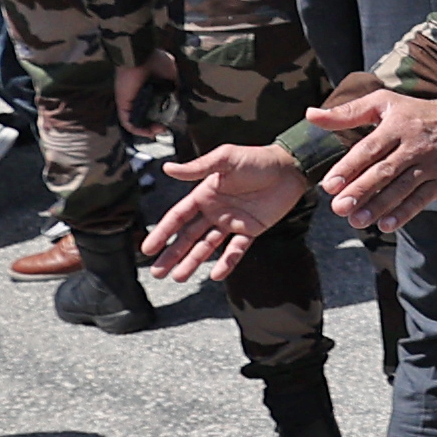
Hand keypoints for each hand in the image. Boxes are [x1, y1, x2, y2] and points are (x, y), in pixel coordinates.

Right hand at [147, 144, 313, 280]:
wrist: (290, 167)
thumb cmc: (257, 159)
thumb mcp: (225, 159)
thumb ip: (198, 168)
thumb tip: (167, 168)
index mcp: (204, 195)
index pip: (178, 218)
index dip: (162, 233)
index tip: (147, 250)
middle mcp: (214, 211)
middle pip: (188, 237)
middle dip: (172, 255)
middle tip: (157, 273)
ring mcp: (232, 222)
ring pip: (207, 246)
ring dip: (192, 262)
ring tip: (178, 278)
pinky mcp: (251, 230)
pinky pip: (237, 249)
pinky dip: (227, 262)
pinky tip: (216, 275)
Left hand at [316, 90, 436, 231]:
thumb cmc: (416, 113)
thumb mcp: (384, 103)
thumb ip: (347, 112)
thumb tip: (310, 115)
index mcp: (397, 126)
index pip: (370, 149)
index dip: (349, 167)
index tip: (329, 185)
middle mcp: (415, 146)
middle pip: (385, 171)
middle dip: (361, 191)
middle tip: (338, 208)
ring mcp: (431, 165)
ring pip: (402, 188)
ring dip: (379, 206)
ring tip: (356, 221)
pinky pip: (422, 199)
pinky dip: (404, 213)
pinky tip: (386, 224)